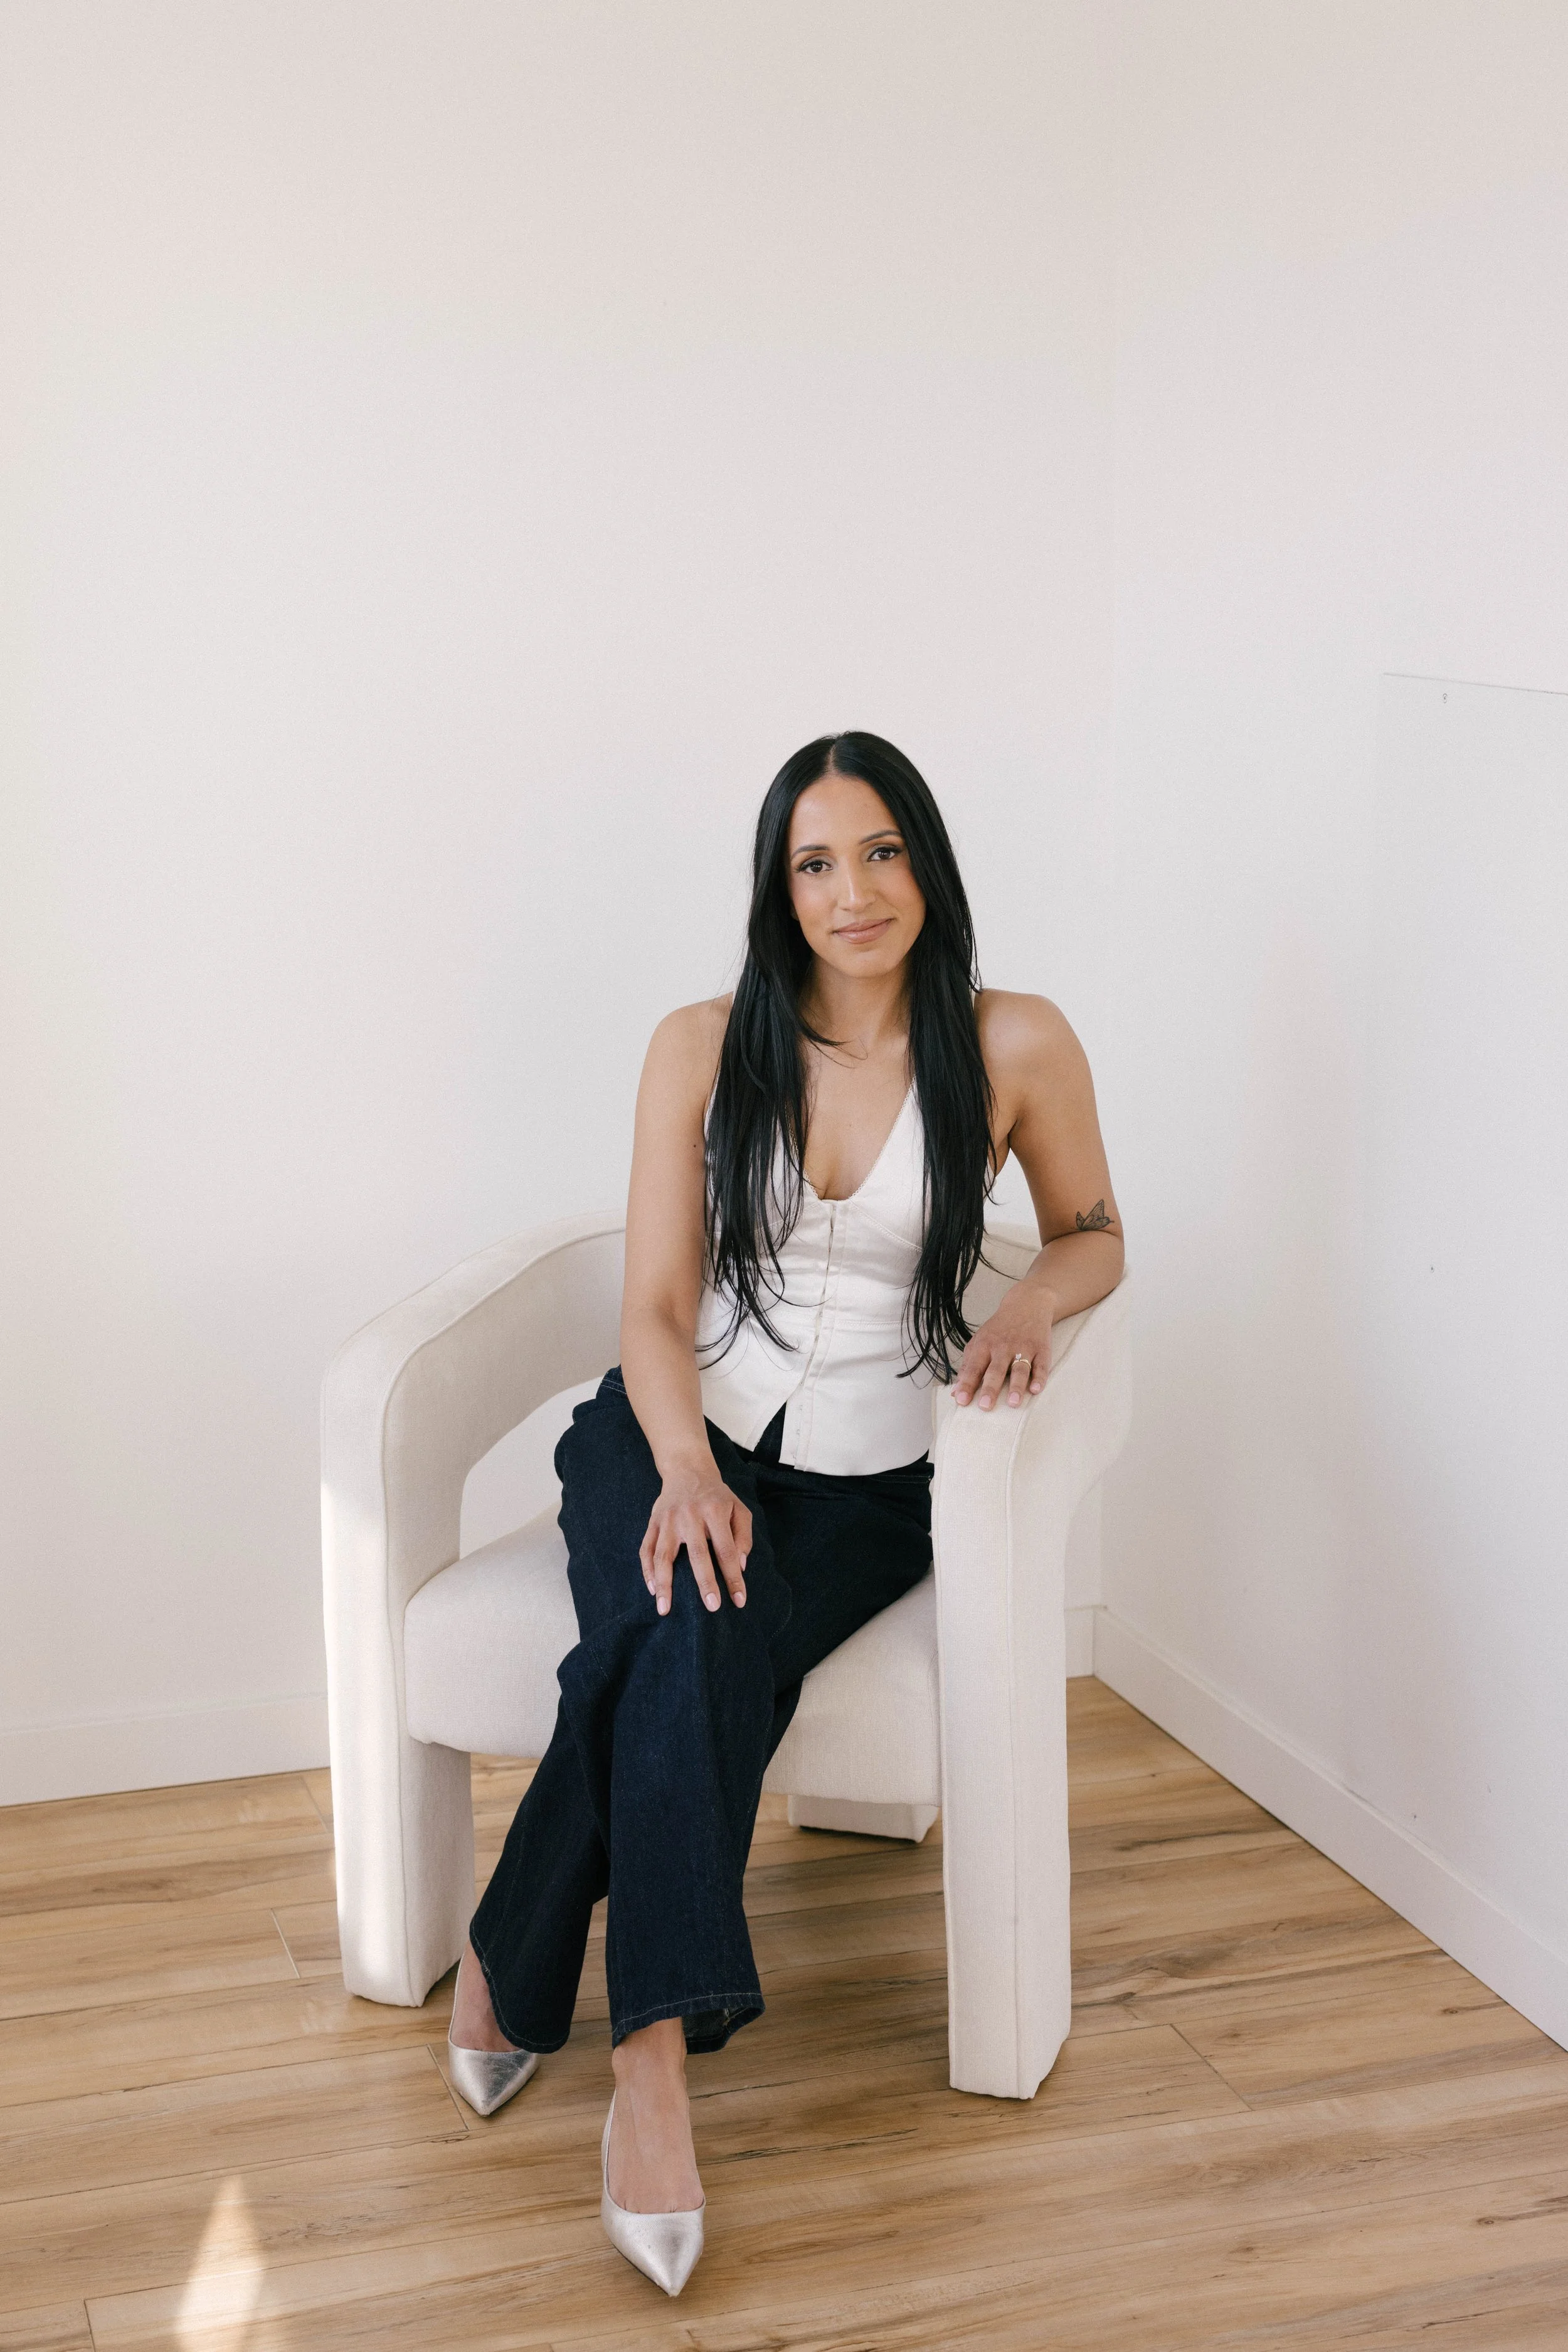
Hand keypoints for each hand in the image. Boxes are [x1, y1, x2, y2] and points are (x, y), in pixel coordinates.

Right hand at [639, 1460, 751, 1615]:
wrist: (687, 1470)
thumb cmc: (717, 1496)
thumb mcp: (738, 1508)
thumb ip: (743, 1536)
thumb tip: (741, 1565)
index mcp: (714, 1512)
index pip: (726, 1550)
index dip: (733, 1576)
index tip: (739, 1600)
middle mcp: (690, 1516)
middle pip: (697, 1554)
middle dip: (705, 1583)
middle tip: (712, 1607)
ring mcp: (668, 1520)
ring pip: (663, 1555)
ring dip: (664, 1584)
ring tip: (665, 1609)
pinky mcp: (653, 1522)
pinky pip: (646, 1549)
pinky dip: (647, 1571)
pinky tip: (652, 1589)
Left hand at [950, 1286, 1056, 1410]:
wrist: (1027, 1305)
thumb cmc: (999, 1330)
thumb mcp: (979, 1342)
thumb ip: (968, 1367)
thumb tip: (955, 1393)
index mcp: (985, 1346)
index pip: (974, 1367)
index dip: (967, 1384)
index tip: (961, 1400)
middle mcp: (1003, 1347)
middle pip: (996, 1370)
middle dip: (990, 1388)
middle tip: (985, 1406)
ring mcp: (1024, 1348)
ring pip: (1019, 1369)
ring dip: (1016, 1386)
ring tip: (1012, 1403)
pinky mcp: (1041, 1349)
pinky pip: (1041, 1365)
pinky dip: (1040, 1378)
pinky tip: (1036, 1389)